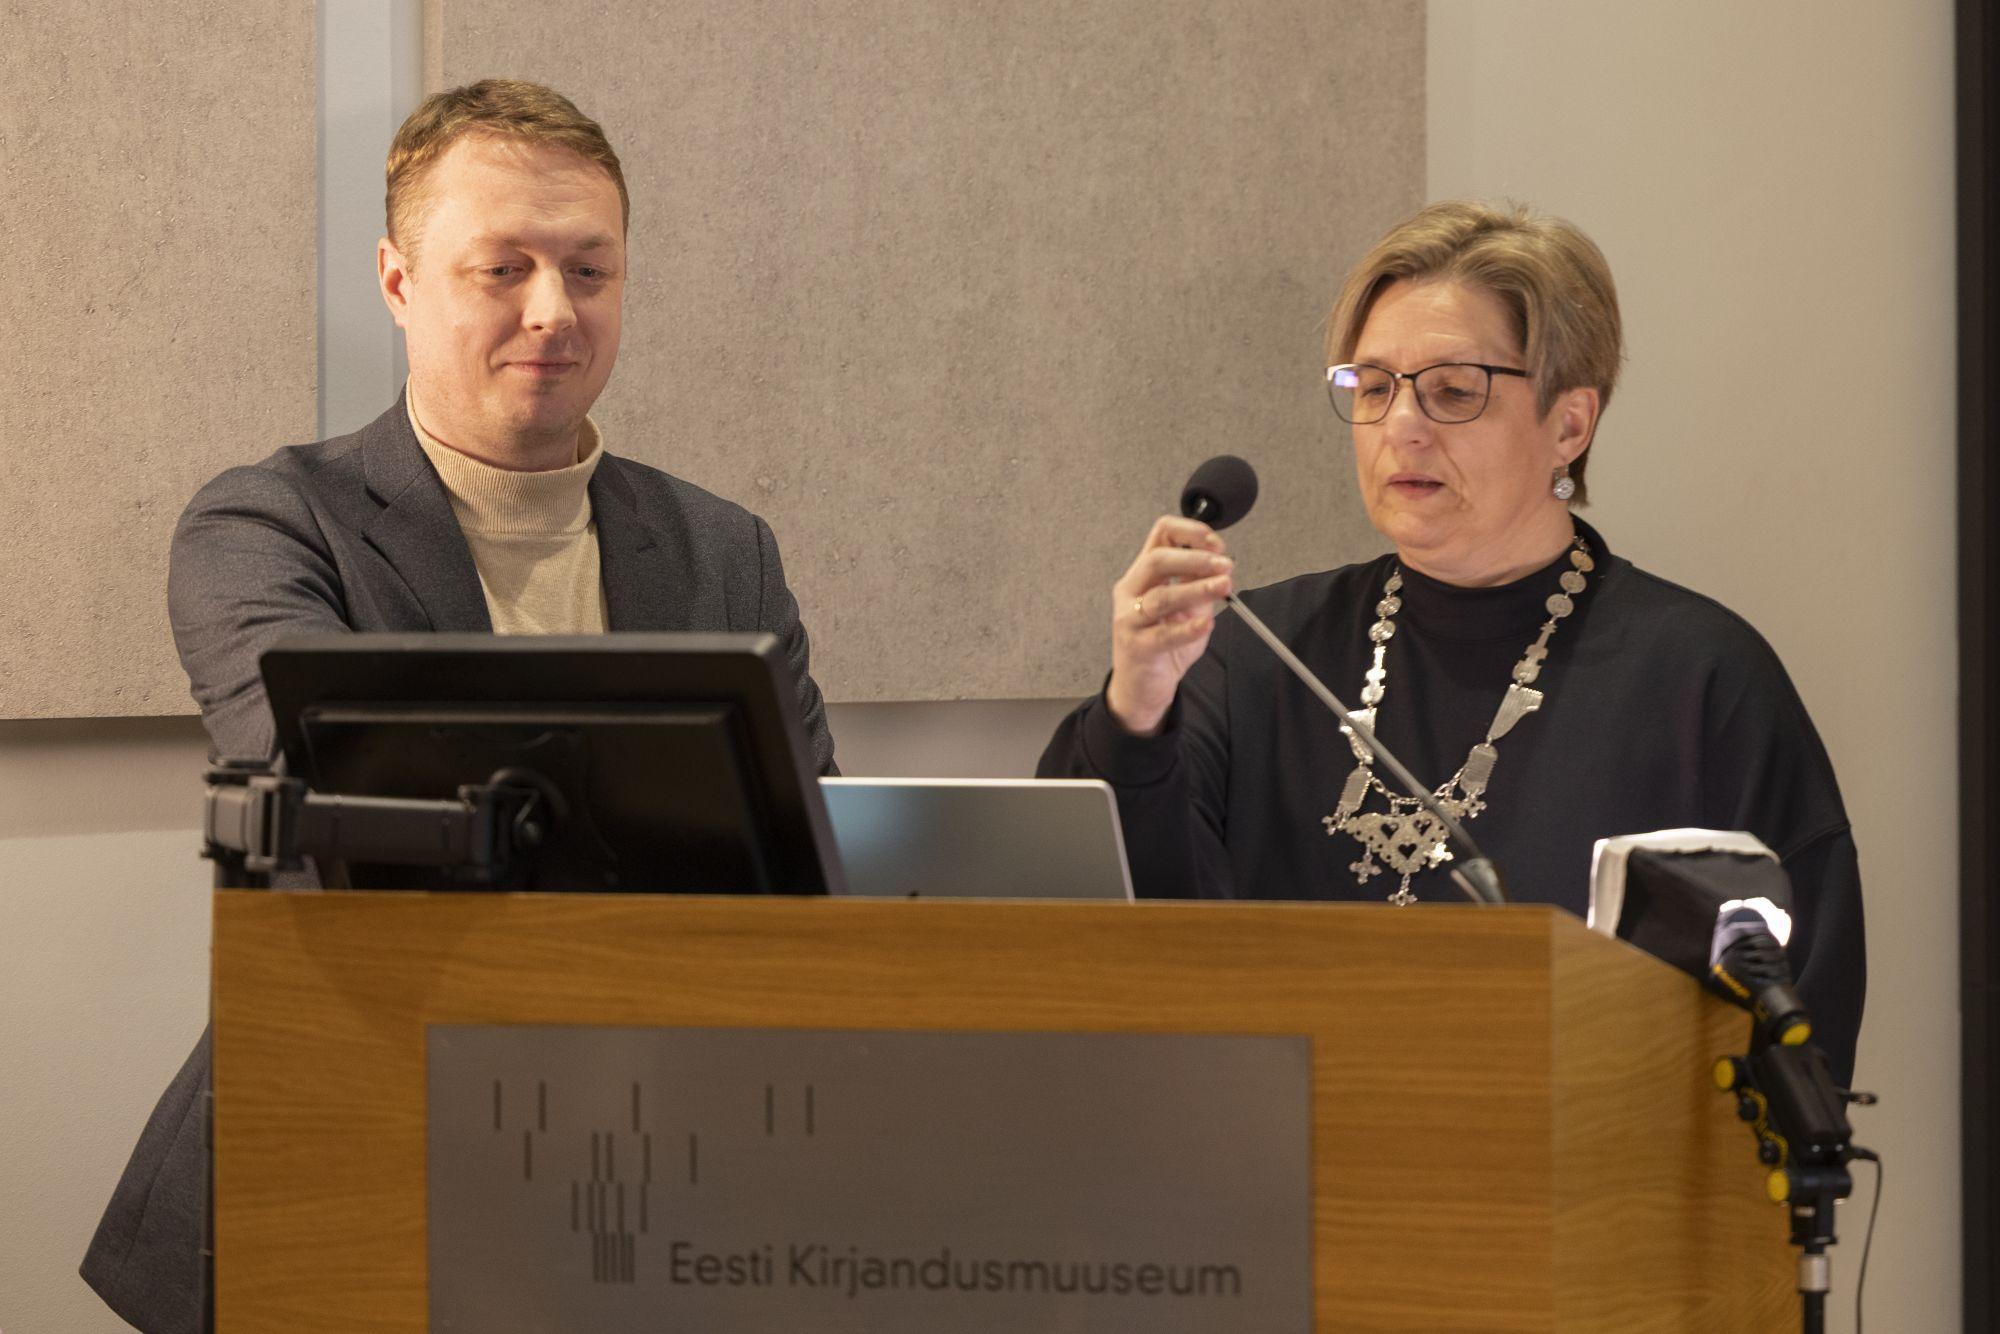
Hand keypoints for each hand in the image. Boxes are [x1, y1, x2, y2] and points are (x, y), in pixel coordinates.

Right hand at [1105, 515, 1233, 735]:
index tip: (1217, 544)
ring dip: (1196, 589)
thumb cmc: (1163, 644)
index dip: (1190, 532)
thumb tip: (1220, 564)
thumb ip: (1197, 585)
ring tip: (1223, 587)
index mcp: (1144, 574)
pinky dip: (1186, 629)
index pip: (1161, 535)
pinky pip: (1162, 635)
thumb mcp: (1187, 607)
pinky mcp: (1136, 647)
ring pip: (1160, 596)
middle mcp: (1131, 591)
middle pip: (1157, 560)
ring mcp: (1129, 619)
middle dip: (1195, 558)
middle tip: (1225, 565)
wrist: (1143, 686)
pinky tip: (1205, 625)